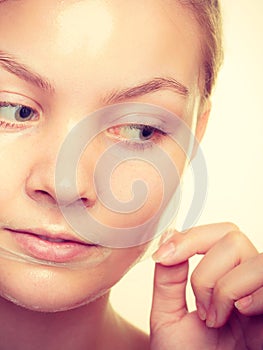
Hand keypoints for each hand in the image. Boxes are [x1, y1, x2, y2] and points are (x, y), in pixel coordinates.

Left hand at [150, 223, 262, 349]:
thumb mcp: (168, 317)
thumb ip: (167, 279)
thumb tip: (170, 236)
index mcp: (221, 276)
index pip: (216, 233)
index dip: (191, 237)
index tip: (164, 256)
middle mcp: (244, 280)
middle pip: (233, 237)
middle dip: (206, 270)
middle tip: (200, 307)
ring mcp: (261, 295)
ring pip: (253, 258)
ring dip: (225, 288)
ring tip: (216, 319)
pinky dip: (250, 295)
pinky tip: (241, 315)